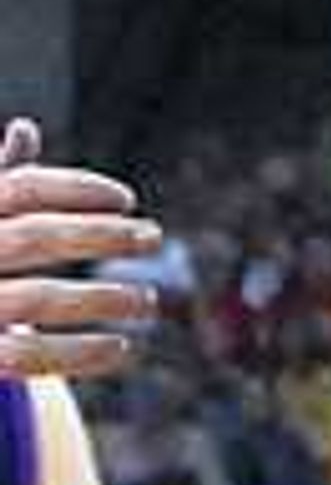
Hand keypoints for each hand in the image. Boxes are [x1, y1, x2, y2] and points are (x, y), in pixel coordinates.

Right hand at [0, 118, 161, 381]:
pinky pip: (29, 355)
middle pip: (36, 237)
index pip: (21, 188)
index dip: (77, 188)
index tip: (128, 199)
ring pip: (37, 300)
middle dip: (101, 235)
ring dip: (101, 298)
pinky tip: (122, 349)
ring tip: (149, 300)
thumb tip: (24, 128)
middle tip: (155, 236)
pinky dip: (80, 354)